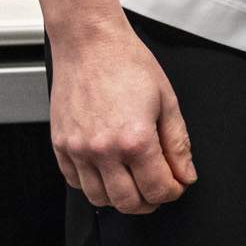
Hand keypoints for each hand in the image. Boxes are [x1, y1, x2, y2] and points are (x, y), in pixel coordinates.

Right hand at [48, 20, 194, 213]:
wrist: (90, 43)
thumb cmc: (127, 63)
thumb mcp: (166, 100)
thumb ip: (178, 143)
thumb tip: (186, 174)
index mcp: (134, 139)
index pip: (157, 188)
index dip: (173, 192)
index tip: (177, 185)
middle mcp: (103, 150)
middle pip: (128, 202)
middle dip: (150, 202)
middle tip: (160, 189)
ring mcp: (77, 150)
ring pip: (100, 198)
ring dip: (121, 198)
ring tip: (136, 184)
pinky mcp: (60, 146)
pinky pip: (76, 183)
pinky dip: (94, 186)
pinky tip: (109, 173)